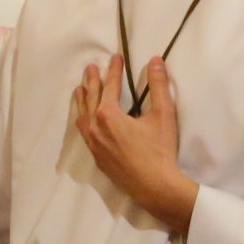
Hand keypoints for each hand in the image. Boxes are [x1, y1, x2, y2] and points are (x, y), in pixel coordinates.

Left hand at [74, 55, 197, 233]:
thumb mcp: (163, 115)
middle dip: (92, 81)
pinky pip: (84, 132)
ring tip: (80, 88)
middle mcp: (95, 127)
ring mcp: (94, 144)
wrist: (154, 187)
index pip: (110, 86)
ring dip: (83, 99)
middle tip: (91, 67)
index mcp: (109, 115)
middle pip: (91, 98)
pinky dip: (82, 119)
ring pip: (83, 116)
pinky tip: (84, 119)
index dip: (114, 70)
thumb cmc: (160, 151)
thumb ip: (159, 86)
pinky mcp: (97, 157)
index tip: (116, 57)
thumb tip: (155, 61)